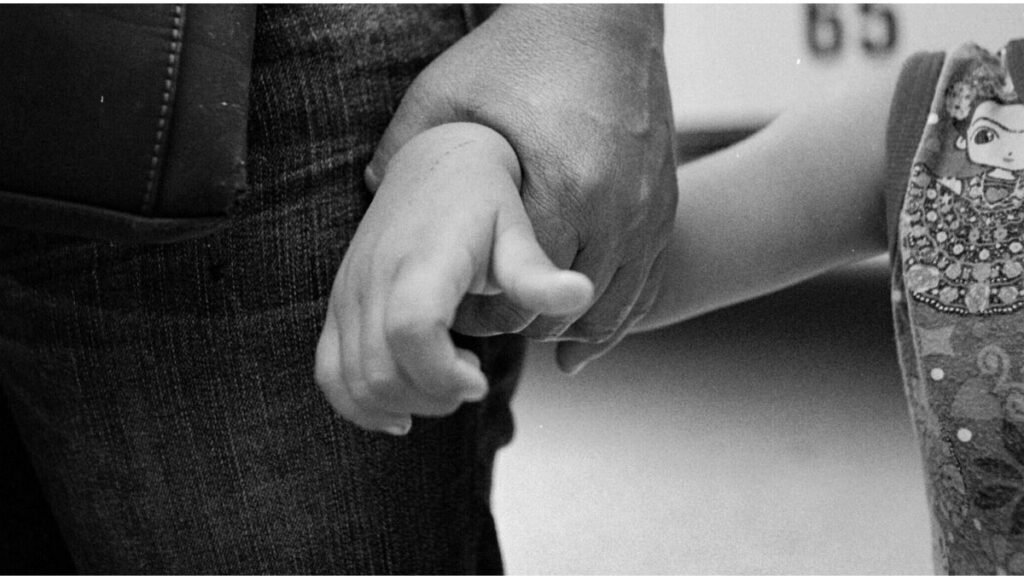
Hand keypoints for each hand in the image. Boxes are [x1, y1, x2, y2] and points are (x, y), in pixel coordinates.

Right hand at [316, 123, 592, 433]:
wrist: (432, 163)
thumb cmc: (483, 200)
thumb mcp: (516, 230)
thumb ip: (536, 272)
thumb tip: (581, 294)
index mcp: (422, 259)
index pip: (412, 329)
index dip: (444, 372)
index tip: (481, 377)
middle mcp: (374, 278)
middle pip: (383, 369)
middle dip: (434, 395)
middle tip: (474, 379)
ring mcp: (348, 295)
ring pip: (355, 381)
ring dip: (405, 402)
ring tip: (447, 382)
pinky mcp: (338, 307)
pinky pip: (328, 373)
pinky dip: (359, 405)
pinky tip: (402, 413)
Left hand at [366, 5, 678, 372]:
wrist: (604, 16)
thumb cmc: (522, 51)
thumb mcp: (449, 90)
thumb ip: (405, 146)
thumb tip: (374, 195)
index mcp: (566, 186)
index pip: (523, 294)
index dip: (485, 314)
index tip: (459, 307)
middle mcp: (618, 209)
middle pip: (566, 312)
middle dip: (522, 324)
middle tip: (486, 317)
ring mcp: (650, 212)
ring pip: (612, 309)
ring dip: (568, 328)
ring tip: (529, 325)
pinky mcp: (666, 207)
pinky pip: (647, 285)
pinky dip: (615, 315)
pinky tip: (582, 332)